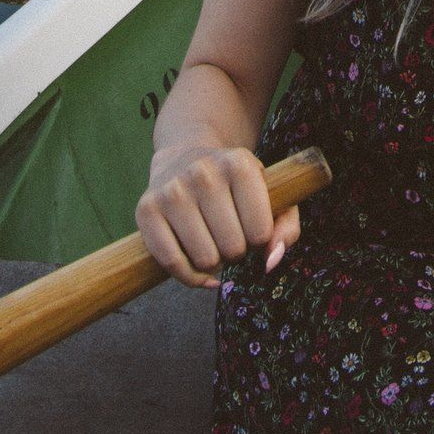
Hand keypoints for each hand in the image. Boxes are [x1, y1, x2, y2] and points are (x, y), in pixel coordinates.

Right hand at [134, 143, 300, 290]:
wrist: (184, 156)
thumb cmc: (237, 187)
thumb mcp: (271, 196)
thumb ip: (286, 230)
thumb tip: (270, 263)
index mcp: (239, 163)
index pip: (261, 233)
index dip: (260, 240)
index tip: (251, 226)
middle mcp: (203, 172)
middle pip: (233, 249)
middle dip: (236, 251)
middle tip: (229, 234)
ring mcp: (172, 190)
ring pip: (205, 260)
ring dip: (213, 263)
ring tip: (212, 241)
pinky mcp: (146, 209)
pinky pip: (171, 263)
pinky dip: (189, 276)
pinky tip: (197, 267)